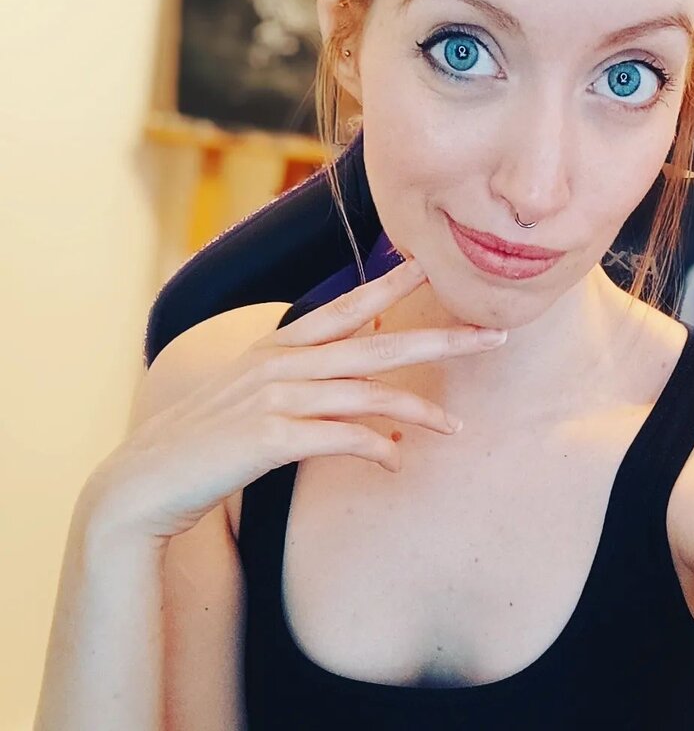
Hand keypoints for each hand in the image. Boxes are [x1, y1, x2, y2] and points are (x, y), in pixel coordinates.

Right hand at [84, 259, 506, 543]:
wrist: (144, 485)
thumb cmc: (207, 442)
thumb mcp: (254, 398)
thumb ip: (306, 388)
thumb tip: (372, 409)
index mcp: (277, 348)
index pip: (345, 307)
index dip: (390, 285)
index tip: (430, 265)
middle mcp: (281, 364)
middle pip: (376, 344)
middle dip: (439, 339)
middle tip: (492, 334)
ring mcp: (275, 398)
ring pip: (367, 394)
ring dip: (418, 412)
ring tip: (455, 428)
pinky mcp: (269, 438)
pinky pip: (341, 439)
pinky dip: (375, 449)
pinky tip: (395, 461)